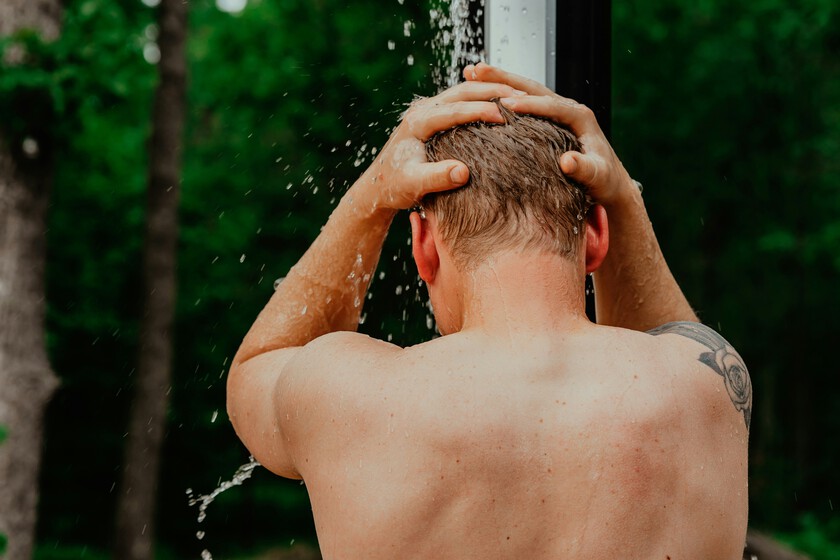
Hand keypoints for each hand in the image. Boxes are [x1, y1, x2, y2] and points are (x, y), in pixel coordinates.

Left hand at [355, 81, 520, 211]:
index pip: (454, 110)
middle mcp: (422, 111)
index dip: (480, 111)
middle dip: (492, 92)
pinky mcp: (435, 117)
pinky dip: (483, 100)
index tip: (504, 117)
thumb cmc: (394, 186)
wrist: (379, 186)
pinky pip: (462, 101)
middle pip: (462, 92)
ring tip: (517, 96)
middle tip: (520, 96)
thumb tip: (463, 172)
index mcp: (417, 122)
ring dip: (490, 92)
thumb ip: (437, 178)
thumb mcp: (414, 186)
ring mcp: (428, 111)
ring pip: (463, 92)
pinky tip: (503, 106)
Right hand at [463, 62, 636, 206]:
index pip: (550, 105)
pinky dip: (501, 94)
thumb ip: (584, 169)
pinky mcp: (548, 118)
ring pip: (524, 89)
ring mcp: (557, 111)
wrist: (609, 181)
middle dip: (503, 78)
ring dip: (497, 81)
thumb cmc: (604, 181)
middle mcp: (568, 108)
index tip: (505, 103)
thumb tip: (568, 162)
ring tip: (471, 72)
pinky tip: (480, 93)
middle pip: (532, 87)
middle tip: (477, 70)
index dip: (528, 104)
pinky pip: (522, 101)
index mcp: (580, 117)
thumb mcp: (596, 177)